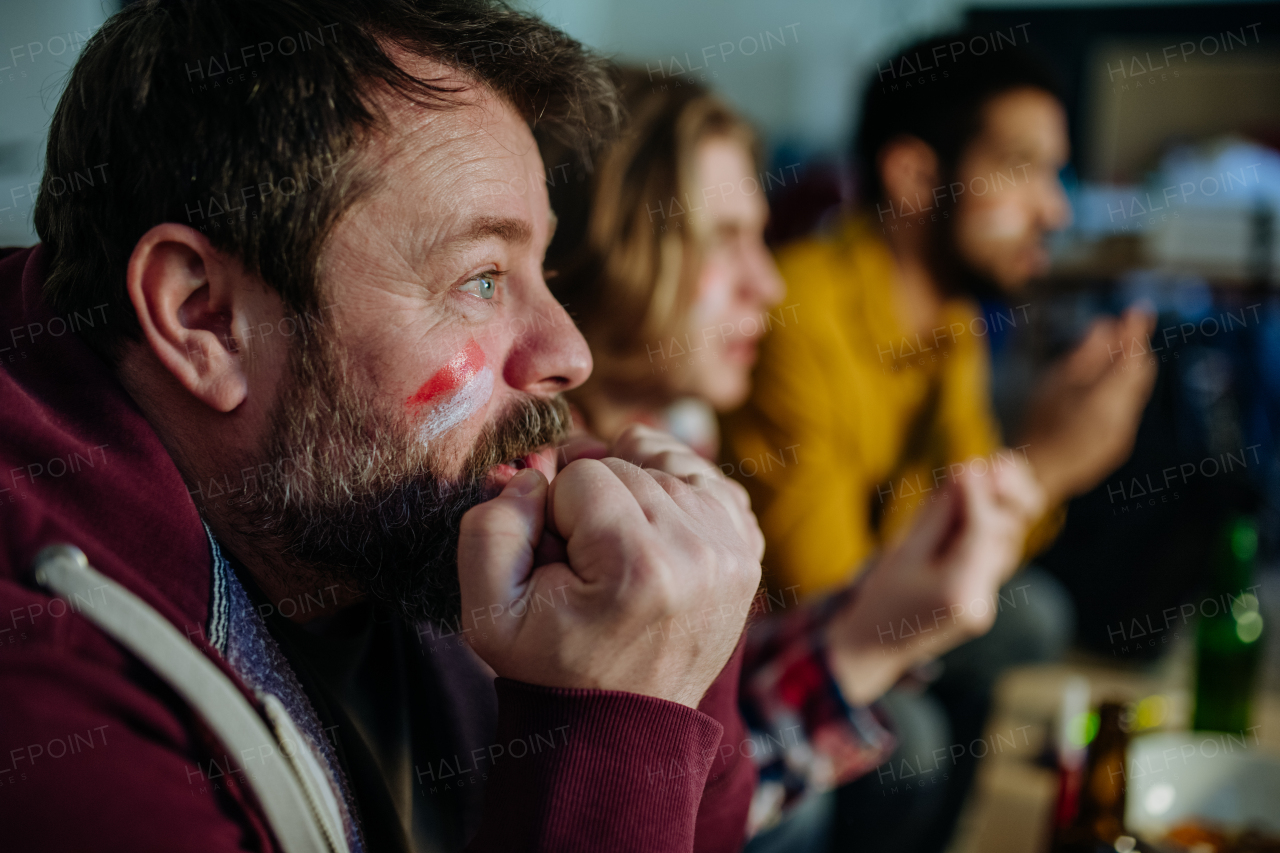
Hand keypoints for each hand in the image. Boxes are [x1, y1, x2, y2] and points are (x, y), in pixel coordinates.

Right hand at [458, 425, 762, 707]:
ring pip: (666, 467)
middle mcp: (698, 550)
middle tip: (585, 562)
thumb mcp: (488, 614)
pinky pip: (707, 480)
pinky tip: (655, 529)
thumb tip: (533, 476)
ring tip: (617, 548)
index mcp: (639, 564)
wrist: (621, 725)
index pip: (582, 473)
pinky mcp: (747, 553)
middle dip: (594, 502)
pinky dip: (677, 491)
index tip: (559, 564)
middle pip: (627, 464)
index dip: (554, 512)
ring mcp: (732, 551)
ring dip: (633, 494)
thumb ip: (490, 529)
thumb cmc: (553, 666)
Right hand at [824, 454, 1042, 704]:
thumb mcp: (902, 552)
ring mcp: (985, 606)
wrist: (871, 650)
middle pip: (1000, 538)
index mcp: (958, 592)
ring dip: (994, 514)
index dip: (978, 493)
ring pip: (1002, 549)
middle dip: (995, 501)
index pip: (981, 531)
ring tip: (986, 480)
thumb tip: (965, 474)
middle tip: (989, 464)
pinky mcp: (981, 604)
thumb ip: (937, 515)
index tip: (970, 463)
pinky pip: (991, 561)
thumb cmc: (878, 599)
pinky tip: (972, 511)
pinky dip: (985, 534)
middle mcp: (981, 602)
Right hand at [1019, 307, 1156, 504]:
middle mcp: (1123, 416)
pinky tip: (1096, 390)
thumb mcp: (1054, 384)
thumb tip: (1105, 327)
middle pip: (1140, 374)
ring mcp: (1123, 433)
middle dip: (1133, 350)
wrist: (1035, 475)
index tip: (1139, 309)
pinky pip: (1125, 410)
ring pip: (1134, 392)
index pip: (1132, 357)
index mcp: (1107, 400)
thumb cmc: (1037, 426)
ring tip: (1105, 356)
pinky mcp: (1117, 445)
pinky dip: (1117, 393)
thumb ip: (1085, 355)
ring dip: (1124, 372)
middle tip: (1120, 330)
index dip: (1136, 331)